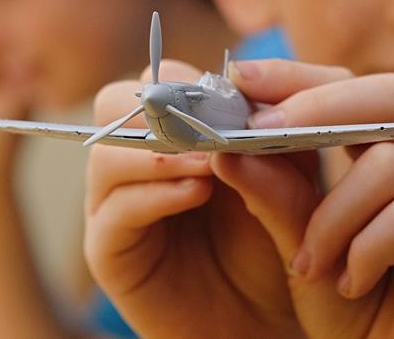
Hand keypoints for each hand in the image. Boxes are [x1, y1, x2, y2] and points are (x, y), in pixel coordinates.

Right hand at [83, 60, 303, 337]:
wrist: (263, 325)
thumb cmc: (274, 251)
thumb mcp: (287, 185)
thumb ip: (273, 143)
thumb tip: (246, 96)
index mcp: (171, 136)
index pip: (162, 80)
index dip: (196, 82)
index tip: (240, 95)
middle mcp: (133, 163)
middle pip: (115, 101)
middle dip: (164, 107)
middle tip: (213, 125)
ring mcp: (114, 205)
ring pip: (106, 151)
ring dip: (161, 151)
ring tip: (211, 165)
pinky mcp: (108, 250)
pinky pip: (113, 209)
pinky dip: (154, 194)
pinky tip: (197, 195)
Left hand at [214, 59, 393, 338]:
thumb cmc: (352, 304)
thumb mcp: (301, 240)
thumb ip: (275, 192)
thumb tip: (227, 147)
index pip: (354, 86)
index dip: (298, 76)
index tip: (240, 76)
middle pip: (391, 97)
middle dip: (314, 110)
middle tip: (257, 134)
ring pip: (390, 164)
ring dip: (332, 219)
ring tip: (311, 264)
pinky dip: (366, 250)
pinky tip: (352, 282)